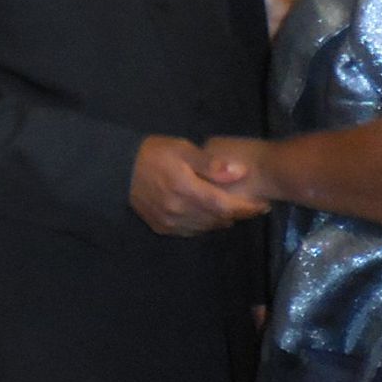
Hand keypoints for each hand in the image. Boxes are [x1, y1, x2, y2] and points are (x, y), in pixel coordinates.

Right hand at [129, 135, 268, 235]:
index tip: (263, 205)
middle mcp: (180, 211)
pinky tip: (206, 217)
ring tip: (231, 211)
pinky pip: (190, 231)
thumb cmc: (153, 153)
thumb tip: (240, 172)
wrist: (118, 168)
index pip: (226, 206)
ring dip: (221, 221)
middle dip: (238, 214)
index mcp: (187, 190)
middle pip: (219, 219)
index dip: (248, 207)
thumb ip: (211, 163)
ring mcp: (170, 222)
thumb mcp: (182, 149)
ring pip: (206, 227)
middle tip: (251, 206)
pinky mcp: (161, 227)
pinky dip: (203, 225)